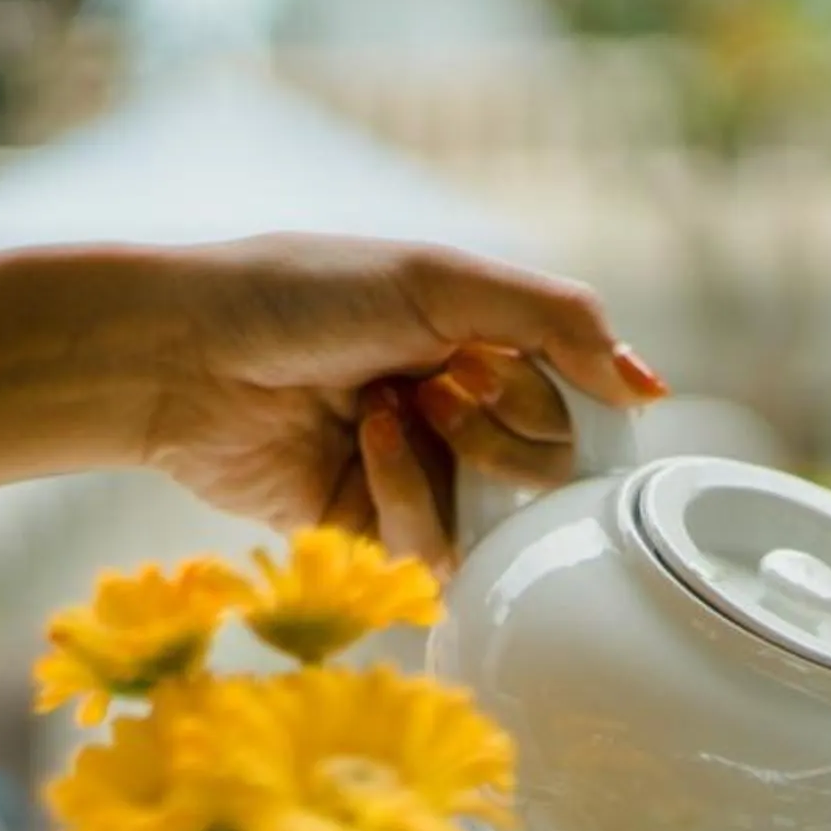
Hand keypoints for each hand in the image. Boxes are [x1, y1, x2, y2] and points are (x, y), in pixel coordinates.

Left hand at [127, 235, 666, 568]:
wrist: (184, 354)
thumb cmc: (303, 294)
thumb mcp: (443, 280)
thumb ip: (556, 320)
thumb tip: (645, 388)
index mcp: (478, 342)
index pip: (579, 397)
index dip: (573, 398)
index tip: (549, 383)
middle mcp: (456, 412)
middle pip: (548, 466)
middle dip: (504, 429)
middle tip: (443, 390)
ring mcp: (414, 475)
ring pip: (495, 518)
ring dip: (451, 462)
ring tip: (388, 410)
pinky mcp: (367, 533)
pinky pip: (430, 550)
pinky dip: (406, 497)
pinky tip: (362, 445)